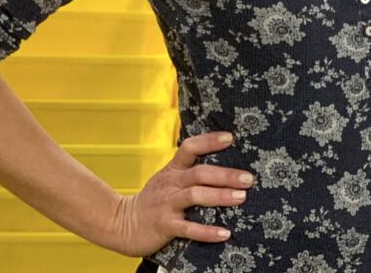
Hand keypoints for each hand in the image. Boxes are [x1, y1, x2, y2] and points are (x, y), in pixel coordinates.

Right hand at [112, 131, 253, 256]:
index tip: (230, 138)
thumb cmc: (153, 200)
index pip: (189, 148)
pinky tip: (224, 233)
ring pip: (195, 196)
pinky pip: (188, 228)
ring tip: (241, 198)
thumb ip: (188, 171)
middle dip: (225, 175)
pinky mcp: (165, 226)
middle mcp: (171, 184)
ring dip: (220, 196)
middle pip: (199, 173)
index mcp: (173, 170)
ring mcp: (167, 204)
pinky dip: (207, 231)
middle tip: (248, 178)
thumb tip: (224, 165)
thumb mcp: (167, 179)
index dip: (209, 141)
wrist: (122, 223)